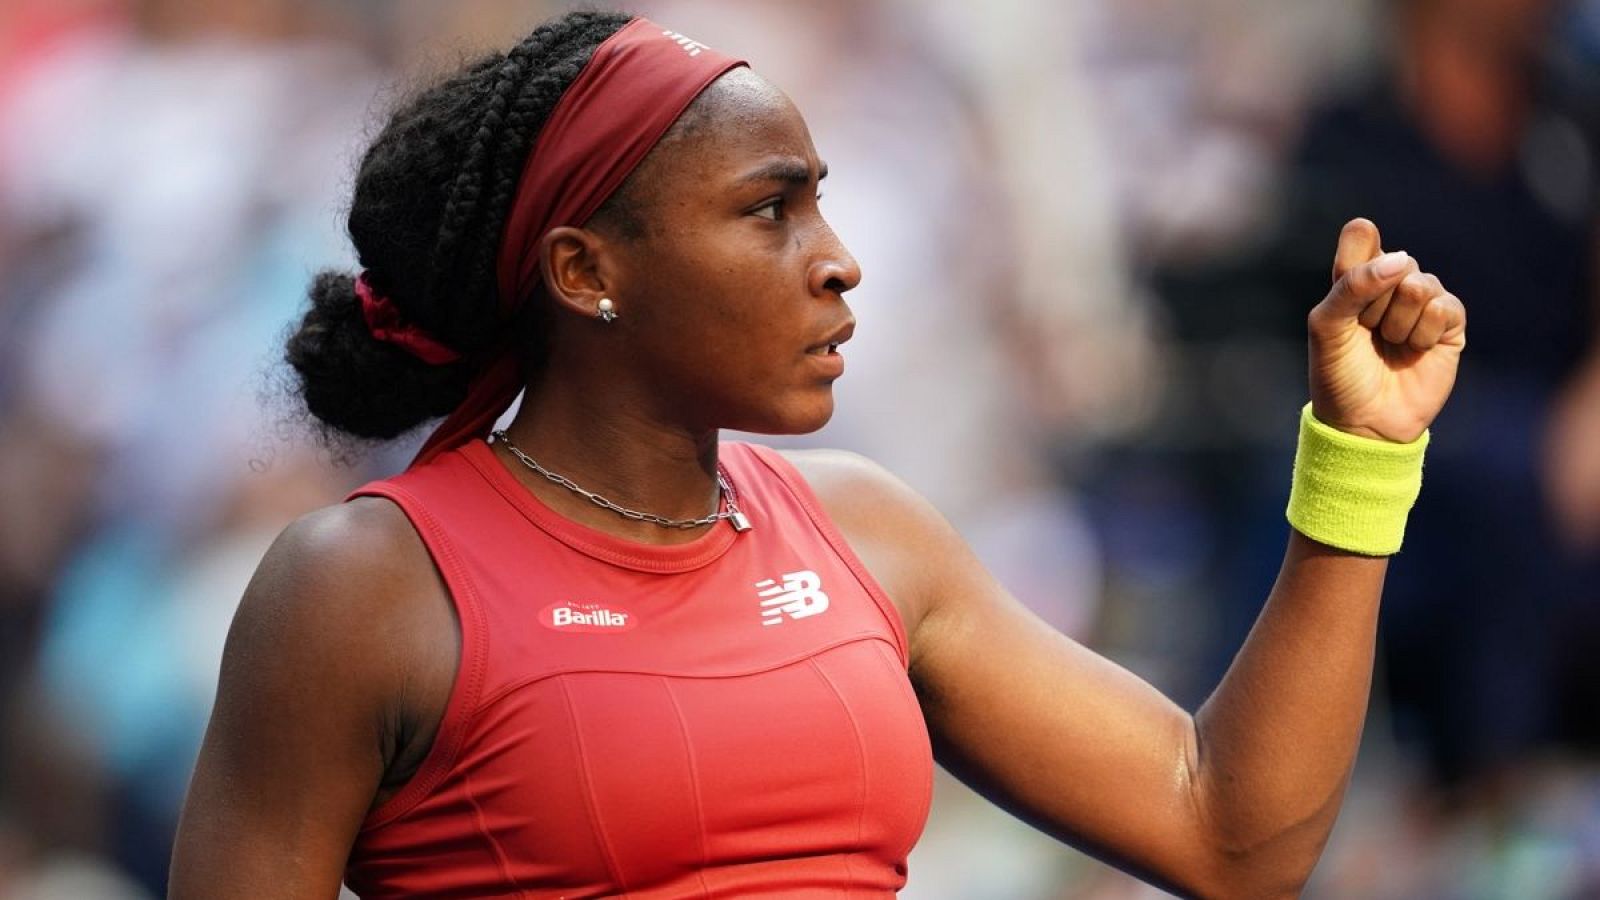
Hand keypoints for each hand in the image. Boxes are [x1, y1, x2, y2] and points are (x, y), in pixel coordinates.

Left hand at [1306, 218, 1466, 441]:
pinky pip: (1445, 306)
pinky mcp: (1450, 325)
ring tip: (1390, 345)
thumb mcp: (1327, 327)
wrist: (1364, 421)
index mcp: (1354, 279)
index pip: (1361, 236)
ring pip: (1421, 284)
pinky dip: (1424, 332)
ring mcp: (1422, 303)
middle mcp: (1390, 284)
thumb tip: (1401, 259)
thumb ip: (1352, 285)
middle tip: (1366, 332)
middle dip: (1376, 303)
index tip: (1349, 273)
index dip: (1360, 250)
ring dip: (1399, 322)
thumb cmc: (1338, 373)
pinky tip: (1415, 350)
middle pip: (1396, 261)